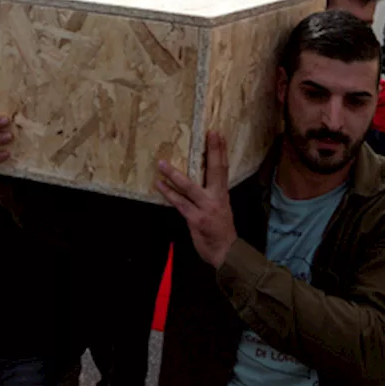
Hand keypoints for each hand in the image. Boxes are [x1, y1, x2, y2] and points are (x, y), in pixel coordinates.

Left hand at [156, 132, 237, 266]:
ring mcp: (206, 208)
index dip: (221, 150)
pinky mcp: (195, 219)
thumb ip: (210, 194)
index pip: (223, 168)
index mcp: (222, 194)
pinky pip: (179, 203)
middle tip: (208, 134)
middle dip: (213, 151)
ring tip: (161, 163)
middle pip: (216, 170)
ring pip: (190, 186)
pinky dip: (168, 193)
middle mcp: (216, 198)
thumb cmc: (220, 231)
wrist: (225, 252)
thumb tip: (198, 179)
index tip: (216, 134)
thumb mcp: (220, 208)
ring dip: (174, 174)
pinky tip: (159, 185)